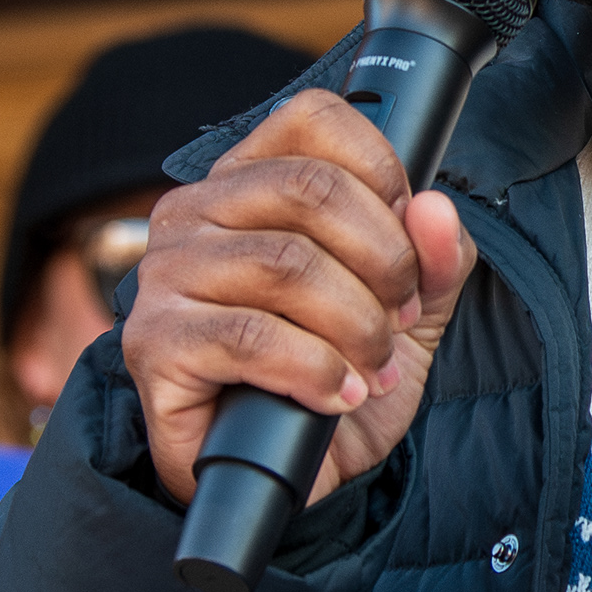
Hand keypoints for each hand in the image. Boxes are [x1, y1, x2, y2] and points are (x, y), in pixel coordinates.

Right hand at [122, 89, 474, 507]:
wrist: (294, 472)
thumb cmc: (339, 374)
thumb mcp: (410, 311)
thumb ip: (436, 258)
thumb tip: (434, 209)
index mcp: (250, 180)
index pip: (313, 118)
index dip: (384, 172)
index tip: (410, 239)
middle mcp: (194, 211)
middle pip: (310, 190)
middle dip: (383, 260)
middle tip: (401, 317)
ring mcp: (165, 275)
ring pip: (286, 264)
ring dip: (356, 325)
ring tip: (372, 367)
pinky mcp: (154, 344)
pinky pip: (252, 337)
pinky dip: (317, 370)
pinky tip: (336, 394)